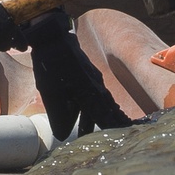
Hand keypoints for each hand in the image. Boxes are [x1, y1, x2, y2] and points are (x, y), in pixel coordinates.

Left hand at [23, 11, 131, 140]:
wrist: (53, 38)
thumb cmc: (51, 65)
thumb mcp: (50, 93)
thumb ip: (58, 115)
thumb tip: (62, 136)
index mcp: (88, 93)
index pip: (103, 116)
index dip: (111, 127)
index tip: (122, 136)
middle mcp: (96, 87)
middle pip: (108, 111)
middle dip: (114, 124)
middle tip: (123, 135)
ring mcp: (95, 80)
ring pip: (103, 103)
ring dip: (105, 117)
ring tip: (107, 130)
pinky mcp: (90, 76)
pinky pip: (99, 96)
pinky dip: (100, 107)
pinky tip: (95, 113)